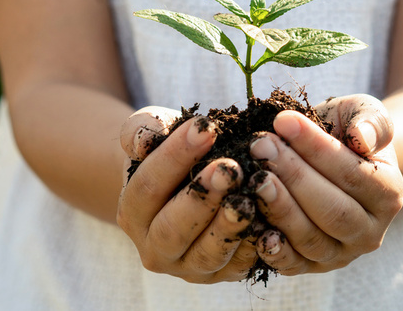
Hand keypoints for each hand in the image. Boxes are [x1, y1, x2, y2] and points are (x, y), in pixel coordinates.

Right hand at [116, 107, 258, 282]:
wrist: (188, 183)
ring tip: (249, 198)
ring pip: (207, 255)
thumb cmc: (170, 151)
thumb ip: (143, 130)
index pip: (148, 186)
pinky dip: (256, 245)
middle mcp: (155, 248)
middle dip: (202, 198)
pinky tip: (270, 220)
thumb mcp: (153, 132)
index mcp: (132, 212)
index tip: (206, 129)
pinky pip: (239, 265)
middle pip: (173, 229)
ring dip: (229, 227)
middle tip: (229, 170)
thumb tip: (143, 141)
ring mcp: (188, 267)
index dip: (175, 157)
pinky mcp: (222, 274)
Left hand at [249, 94, 402, 274]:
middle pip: (332, 211)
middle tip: (260, 146)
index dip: (316, 148)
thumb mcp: (364, 113)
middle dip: (293, 176)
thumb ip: (371, 121)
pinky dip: (272, 249)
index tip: (283, 120)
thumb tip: (362, 138)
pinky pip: (292, 264)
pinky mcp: (311, 266)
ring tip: (255, 177)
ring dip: (279, 207)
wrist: (334, 159)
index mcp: (388, 194)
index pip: (352, 174)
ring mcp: (341, 254)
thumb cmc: (346, 132)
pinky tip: (254, 226)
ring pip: (311, 238)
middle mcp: (370, 232)